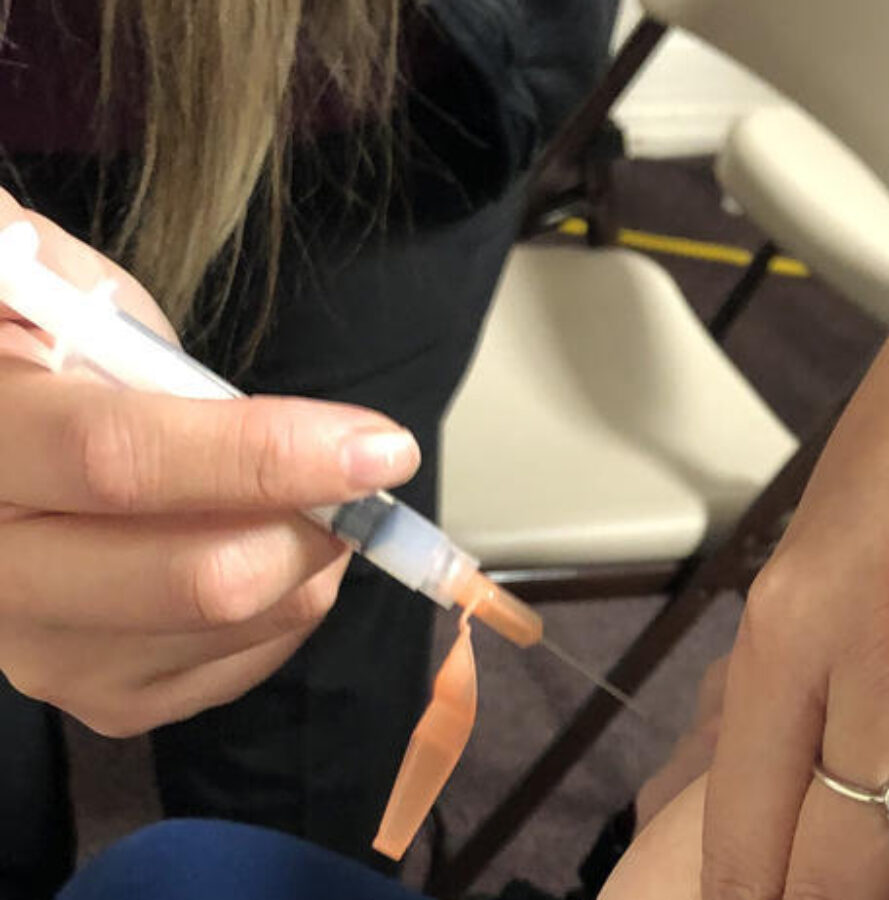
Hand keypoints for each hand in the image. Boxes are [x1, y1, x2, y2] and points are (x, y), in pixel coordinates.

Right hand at [0, 189, 420, 736]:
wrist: (5, 457)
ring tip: (297, 493)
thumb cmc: (45, 357)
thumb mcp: (61, 292)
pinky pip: (247, 664)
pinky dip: (291, 600)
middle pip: (199, 580)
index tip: (380, 445)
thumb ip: (124, 322)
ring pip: (242, 625)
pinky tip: (265, 543)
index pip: (120, 463)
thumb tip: (254, 399)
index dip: (263, 454)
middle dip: (315, 524)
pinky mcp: (104, 701)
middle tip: (364, 468)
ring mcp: (45, 655)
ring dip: (313, 556)